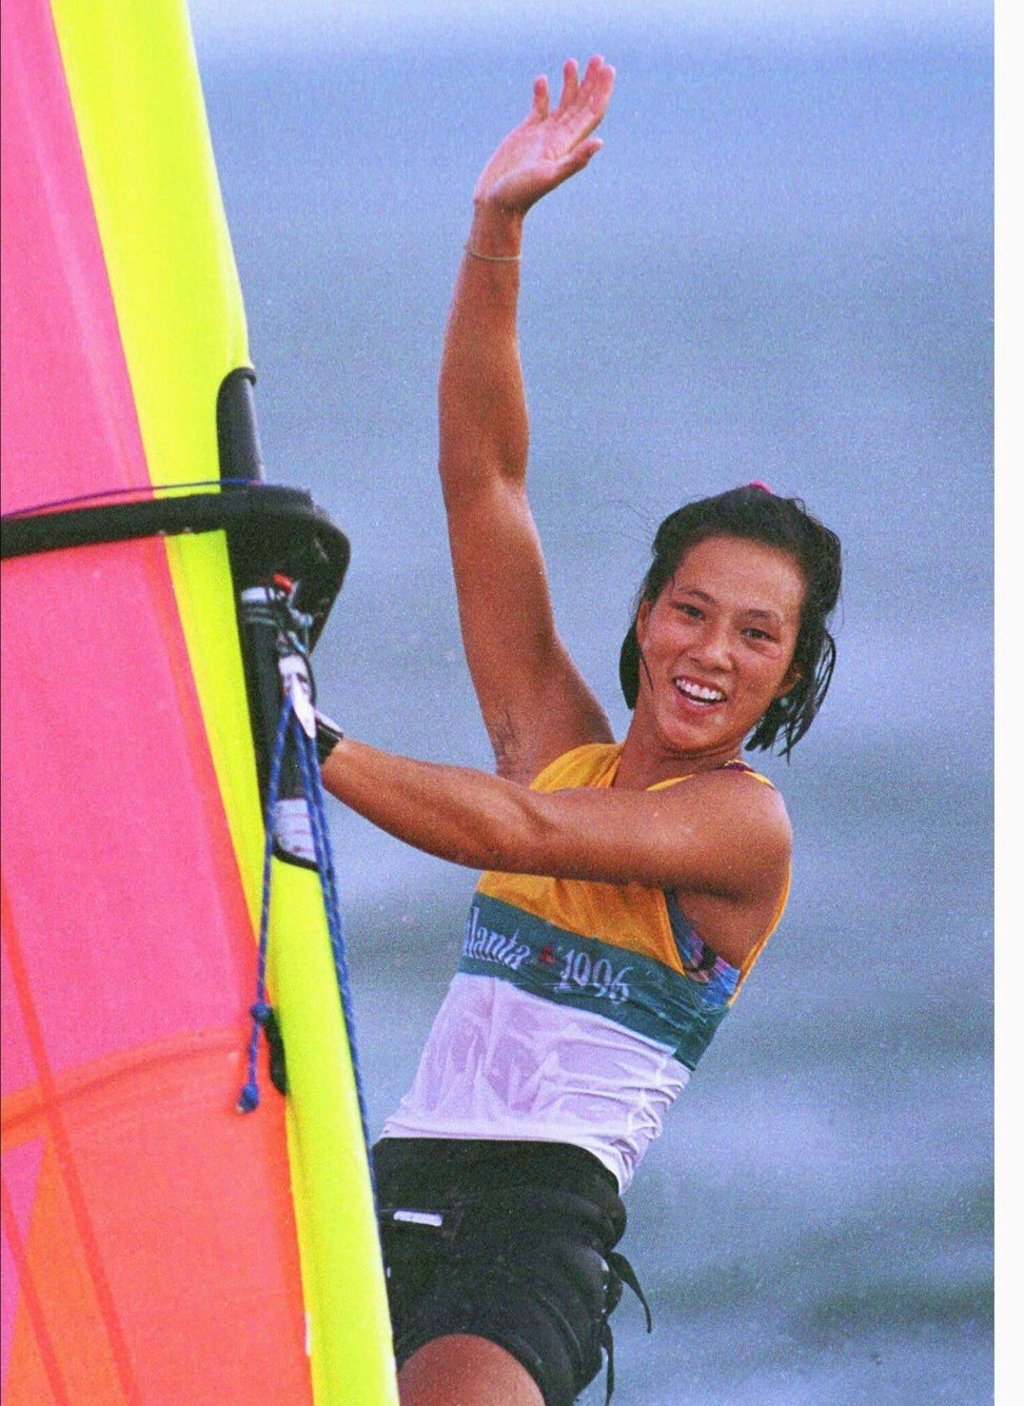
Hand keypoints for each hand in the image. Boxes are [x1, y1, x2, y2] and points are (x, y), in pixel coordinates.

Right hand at [473, 56, 614, 215]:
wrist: (497, 204)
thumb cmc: (521, 194)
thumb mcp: (549, 176)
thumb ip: (574, 160)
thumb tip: (599, 143)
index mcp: (567, 145)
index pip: (591, 113)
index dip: (601, 92)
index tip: (608, 69)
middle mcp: (559, 138)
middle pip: (581, 105)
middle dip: (591, 82)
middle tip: (598, 58)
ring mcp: (542, 136)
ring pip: (562, 104)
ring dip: (570, 83)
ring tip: (572, 61)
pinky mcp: (525, 134)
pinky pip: (539, 109)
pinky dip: (542, 93)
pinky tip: (542, 80)